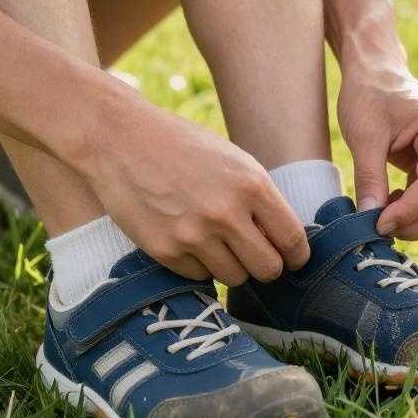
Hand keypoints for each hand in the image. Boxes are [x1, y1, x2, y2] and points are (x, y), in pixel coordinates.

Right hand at [70, 91, 308, 285]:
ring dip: (231, 266)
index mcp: (252, 185)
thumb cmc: (183, 147)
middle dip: (266, 267)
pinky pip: (199, 277)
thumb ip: (260, 200)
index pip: (292, 240)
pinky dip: (199, 265)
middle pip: (268, 269)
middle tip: (254, 256)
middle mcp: (226, 213)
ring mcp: (194, 235)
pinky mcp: (164, 251)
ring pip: (234, 278)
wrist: (120, 139)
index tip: (292, 259)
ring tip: (216, 242)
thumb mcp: (234, 161)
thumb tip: (283, 243)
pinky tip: (187, 239)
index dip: (296, 256)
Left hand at [337, 64, 417, 240]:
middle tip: (380, 226)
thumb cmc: (369, 95)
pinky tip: (392, 201)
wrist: (378, 72)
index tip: (376, 224)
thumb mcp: (363, 136)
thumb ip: (368, 178)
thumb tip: (369, 219)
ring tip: (385, 210)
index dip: (407, 213)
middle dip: (417, 225)